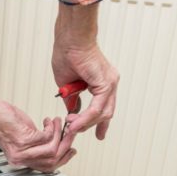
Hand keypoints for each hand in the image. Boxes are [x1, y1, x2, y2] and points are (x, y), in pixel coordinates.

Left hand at [0, 91, 75, 171]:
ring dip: (59, 134)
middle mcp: (21, 159)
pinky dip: (51, 128)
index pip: (47, 167)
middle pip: (52, 161)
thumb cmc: (6, 122)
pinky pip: (46, 137)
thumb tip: (58, 146)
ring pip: (52, 149)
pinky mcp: (23, 140)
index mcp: (21, 161)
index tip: (70, 149)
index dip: (62, 159)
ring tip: (58, 124)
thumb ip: (39, 146)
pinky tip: (47, 122)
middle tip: (69, 133)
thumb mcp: (26, 138)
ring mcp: (22, 151)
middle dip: (65, 145)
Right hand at [52, 3, 119, 139]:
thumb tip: (73, 111)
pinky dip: (86, 117)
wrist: (69, 39)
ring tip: (72, 125)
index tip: (99, 136)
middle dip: (91, 125)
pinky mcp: (107, 83)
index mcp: (102, 81)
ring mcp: (110, 82)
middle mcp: (110, 82)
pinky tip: (75, 121)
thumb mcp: (67, 84)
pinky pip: (98, 107)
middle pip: (106, 112)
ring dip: (86, 122)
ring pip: (103, 112)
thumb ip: (72, 98)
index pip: (105, 107)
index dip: (101, 123)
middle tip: (75, 129)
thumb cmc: (66, 54)